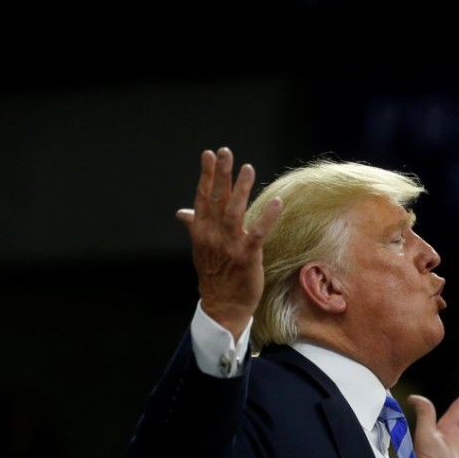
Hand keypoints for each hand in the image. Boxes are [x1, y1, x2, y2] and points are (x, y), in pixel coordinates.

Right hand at [176, 147, 282, 340]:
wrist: (222, 305)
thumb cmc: (215, 275)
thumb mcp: (200, 248)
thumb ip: (194, 226)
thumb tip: (182, 212)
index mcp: (201, 231)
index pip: (203, 197)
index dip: (207, 175)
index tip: (209, 155)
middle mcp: (213, 235)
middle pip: (217, 199)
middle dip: (221, 174)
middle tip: (226, 152)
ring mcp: (229, 246)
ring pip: (234, 212)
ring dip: (241, 189)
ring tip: (247, 168)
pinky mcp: (247, 256)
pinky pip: (258, 233)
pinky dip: (267, 217)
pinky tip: (276, 202)